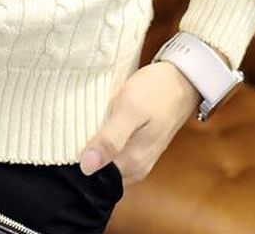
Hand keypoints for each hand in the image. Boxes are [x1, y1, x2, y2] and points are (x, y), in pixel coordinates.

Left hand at [78, 61, 201, 185]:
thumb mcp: (130, 110)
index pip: (93, 175)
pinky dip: (107, 137)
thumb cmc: (157, 92)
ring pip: (107, 159)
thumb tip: (86, 167)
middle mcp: (136, 168)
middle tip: (79, 125)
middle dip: (86, 151)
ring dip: (97, 142)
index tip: (71, 138)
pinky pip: (116, 150)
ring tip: (90, 120)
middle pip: (99, 170)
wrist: (183, 78)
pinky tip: (103, 120)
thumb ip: (110, 140)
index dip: (78, 159)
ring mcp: (139, 157)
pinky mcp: (140, 145)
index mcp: (132, 165)